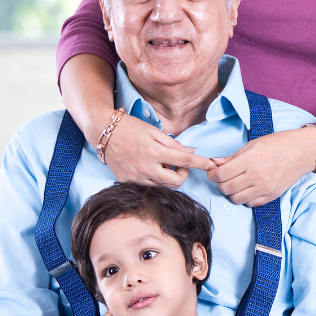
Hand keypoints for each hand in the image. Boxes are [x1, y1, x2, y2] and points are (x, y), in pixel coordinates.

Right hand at [97, 112, 215, 186]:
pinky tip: (151, 170)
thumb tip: (192, 153)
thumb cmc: (131, 128)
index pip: (185, 162)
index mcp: (155, 151)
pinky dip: (155, 181)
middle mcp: (145, 167)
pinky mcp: (126, 182)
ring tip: (163, 165)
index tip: (212, 165)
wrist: (104, 132)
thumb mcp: (155, 131)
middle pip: (176, 181)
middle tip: (178, 164)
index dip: (201, 164)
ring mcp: (135, 177)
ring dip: (169, 178)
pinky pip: (148, 187)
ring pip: (163, 187)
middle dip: (182, 174)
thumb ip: (174, 144)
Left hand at [209, 127, 315, 206]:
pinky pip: (250, 204)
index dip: (212, 175)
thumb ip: (233, 156)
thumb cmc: (279, 143)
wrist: (303, 151)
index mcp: (250, 161)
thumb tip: (215, 163)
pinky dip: (246, 198)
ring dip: (232, 192)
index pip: (220, 175)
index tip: (213, 172)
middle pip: (226, 189)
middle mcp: (256, 176)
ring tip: (237, 183)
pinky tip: (249, 188)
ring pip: (236, 199)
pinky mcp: (272, 195)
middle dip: (221, 183)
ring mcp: (265, 188)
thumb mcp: (253, 144)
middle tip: (224, 177)